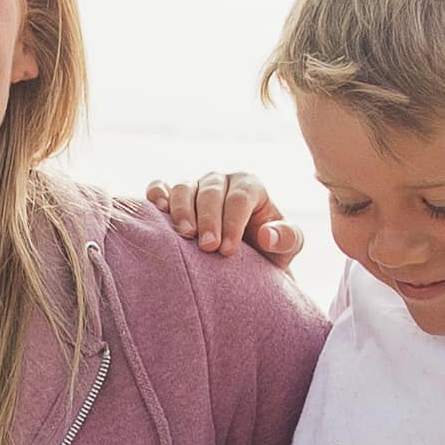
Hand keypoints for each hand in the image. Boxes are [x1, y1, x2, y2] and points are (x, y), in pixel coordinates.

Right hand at [141, 170, 303, 267]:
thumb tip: (267, 235)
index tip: (228, 251)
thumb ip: (287, 238)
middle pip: (211, 192)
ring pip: (185, 187)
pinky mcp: (174, 197)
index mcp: (250, 186)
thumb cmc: (268, 251)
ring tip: (185, 235)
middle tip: (208, 247)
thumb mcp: (287, 248)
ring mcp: (196, 187)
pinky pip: (161, 187)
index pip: (240, 198)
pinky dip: (157, 194)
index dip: (233, 222)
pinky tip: (158, 210)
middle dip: (209, 219)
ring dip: (182, 210)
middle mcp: (221, 181)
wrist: (244, 262)